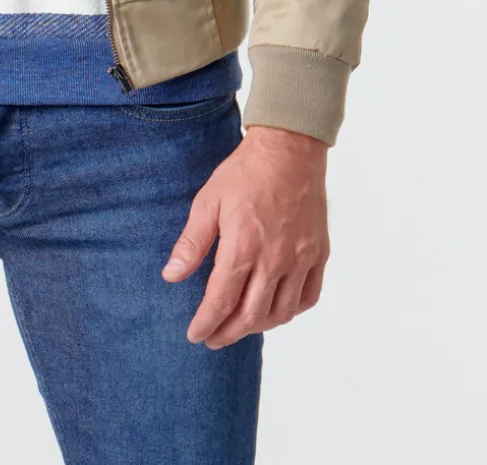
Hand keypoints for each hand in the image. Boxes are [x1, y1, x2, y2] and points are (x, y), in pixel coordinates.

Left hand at [161, 123, 329, 347]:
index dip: (206, 322)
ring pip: (281, 312)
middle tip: (213, 339)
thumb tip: (171, 276)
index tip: (194, 335)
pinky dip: (290, 311)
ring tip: (239, 327)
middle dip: (228, 333)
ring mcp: (301, 259)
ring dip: (258, 327)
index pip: (221, 300)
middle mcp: (275, 259)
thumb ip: (191, 243)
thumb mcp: (207, 202)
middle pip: (251, 315)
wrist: (289, 150)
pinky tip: (275, 310)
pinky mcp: (319, 254)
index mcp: (243, 246)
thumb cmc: (244, 173)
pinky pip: (308, 297)